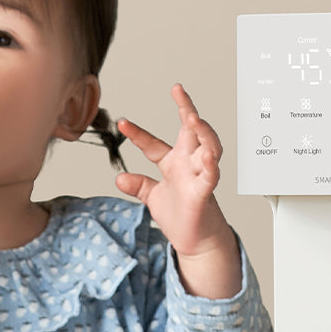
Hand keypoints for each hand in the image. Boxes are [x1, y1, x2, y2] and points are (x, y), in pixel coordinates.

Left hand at [115, 83, 241, 297]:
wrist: (197, 241)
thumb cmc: (182, 215)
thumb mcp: (153, 197)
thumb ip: (139, 185)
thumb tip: (119, 178)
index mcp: (174, 163)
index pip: (154, 144)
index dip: (137, 134)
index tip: (122, 123)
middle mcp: (189, 164)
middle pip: (191, 131)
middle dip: (187, 108)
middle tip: (178, 90)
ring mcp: (199, 176)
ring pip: (208, 146)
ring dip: (203, 130)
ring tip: (193, 116)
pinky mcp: (205, 193)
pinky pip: (211, 176)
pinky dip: (211, 165)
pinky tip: (208, 155)